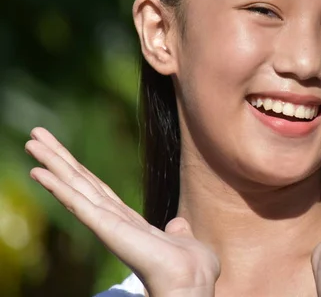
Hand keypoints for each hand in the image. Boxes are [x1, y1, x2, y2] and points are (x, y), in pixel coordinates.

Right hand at [25, 128, 219, 296]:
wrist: (193, 281)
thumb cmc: (191, 268)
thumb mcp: (183, 240)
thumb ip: (177, 231)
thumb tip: (178, 225)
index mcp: (129, 221)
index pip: (98, 190)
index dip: (79, 170)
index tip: (60, 152)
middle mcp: (113, 219)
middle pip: (81, 182)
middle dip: (58, 158)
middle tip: (35, 134)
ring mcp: (108, 224)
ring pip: (76, 187)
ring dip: (53, 164)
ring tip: (32, 142)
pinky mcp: (107, 229)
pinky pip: (79, 204)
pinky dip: (59, 188)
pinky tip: (40, 172)